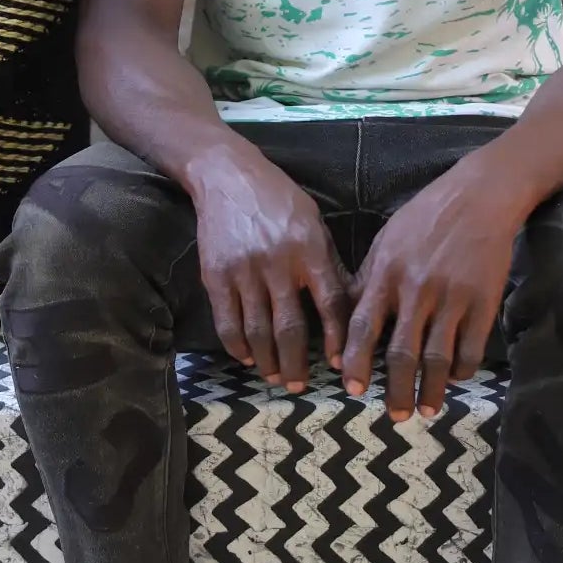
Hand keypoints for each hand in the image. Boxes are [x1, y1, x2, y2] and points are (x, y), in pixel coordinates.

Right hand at [190, 146, 350, 391]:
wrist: (227, 175)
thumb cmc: (279, 199)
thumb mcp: (314, 224)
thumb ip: (328, 265)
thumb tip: (347, 311)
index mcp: (309, 248)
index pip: (330, 303)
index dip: (337, 339)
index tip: (341, 365)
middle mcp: (277, 262)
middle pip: (290, 327)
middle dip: (296, 364)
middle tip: (300, 386)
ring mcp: (243, 270)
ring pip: (257, 331)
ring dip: (267, 361)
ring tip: (275, 377)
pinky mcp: (215, 274)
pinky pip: (226, 321)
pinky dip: (236, 345)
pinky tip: (246, 357)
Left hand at [341, 154, 523, 420]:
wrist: (479, 196)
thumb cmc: (426, 216)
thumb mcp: (387, 240)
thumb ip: (367, 279)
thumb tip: (348, 318)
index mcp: (387, 273)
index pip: (364, 326)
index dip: (356, 361)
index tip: (351, 388)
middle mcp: (417, 290)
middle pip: (401, 353)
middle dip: (395, 390)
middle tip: (393, 416)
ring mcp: (452, 298)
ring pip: (437, 358)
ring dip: (430, 390)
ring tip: (425, 410)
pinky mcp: (483, 303)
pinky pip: (471, 348)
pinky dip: (462, 370)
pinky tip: (455, 378)